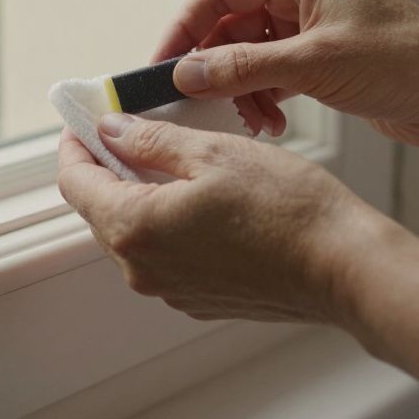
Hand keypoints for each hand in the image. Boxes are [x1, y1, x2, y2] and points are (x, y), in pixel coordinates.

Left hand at [56, 117, 392, 324]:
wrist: (344, 268)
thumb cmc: (286, 209)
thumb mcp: (212, 152)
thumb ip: (151, 140)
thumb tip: (111, 130)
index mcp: (134, 228)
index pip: (75, 182)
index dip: (76, 144)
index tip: (86, 120)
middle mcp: (143, 269)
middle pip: (101, 209)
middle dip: (110, 165)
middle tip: (132, 126)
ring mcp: (172, 289)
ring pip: (136, 230)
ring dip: (143, 192)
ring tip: (174, 155)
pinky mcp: (201, 298)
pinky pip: (167, 252)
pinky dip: (171, 219)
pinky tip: (203, 194)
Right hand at [154, 0, 418, 146]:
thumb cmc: (405, 63)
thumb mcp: (315, 65)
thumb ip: (243, 68)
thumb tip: (185, 73)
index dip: (183, 29)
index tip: (160, 68)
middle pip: (226, 25)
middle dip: (211, 67)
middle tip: (194, 104)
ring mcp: (308, 23)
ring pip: (244, 53)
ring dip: (238, 88)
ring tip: (250, 120)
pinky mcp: (317, 55)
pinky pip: (267, 72)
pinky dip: (260, 97)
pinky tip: (271, 123)